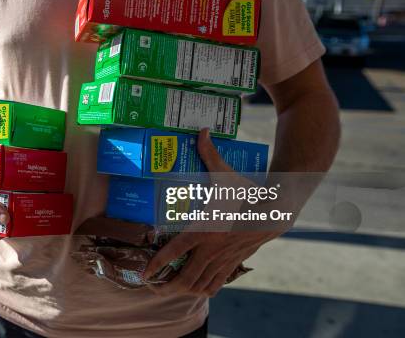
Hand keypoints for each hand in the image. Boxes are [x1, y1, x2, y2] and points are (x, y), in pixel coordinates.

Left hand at [143, 129, 279, 295]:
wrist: (276, 211)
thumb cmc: (247, 192)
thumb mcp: (226, 174)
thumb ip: (210, 154)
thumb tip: (202, 131)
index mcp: (205, 229)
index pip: (175, 251)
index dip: (157, 264)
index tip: (145, 273)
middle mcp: (212, 248)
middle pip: (185, 277)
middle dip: (167, 286)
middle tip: (154, 287)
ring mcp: (223, 258)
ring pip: (201, 284)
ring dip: (185, 290)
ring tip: (170, 290)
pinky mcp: (234, 262)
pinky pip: (217, 283)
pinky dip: (205, 288)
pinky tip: (197, 288)